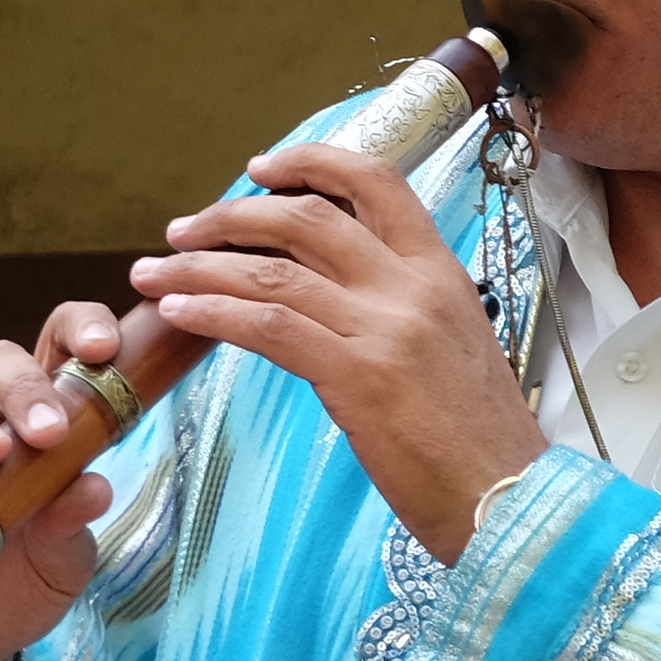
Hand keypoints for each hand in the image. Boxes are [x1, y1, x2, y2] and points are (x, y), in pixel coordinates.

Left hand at [132, 141, 542, 564]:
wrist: (509, 497)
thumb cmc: (474, 440)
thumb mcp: (449, 350)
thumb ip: (397, 312)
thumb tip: (332, 298)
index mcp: (440, 273)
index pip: (377, 183)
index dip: (312, 163)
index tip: (258, 167)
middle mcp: (413, 288)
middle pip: (308, 218)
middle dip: (231, 216)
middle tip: (180, 232)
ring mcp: (386, 329)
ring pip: (274, 272)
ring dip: (199, 268)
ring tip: (152, 273)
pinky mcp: (358, 377)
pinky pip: (269, 327)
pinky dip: (213, 313)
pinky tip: (177, 312)